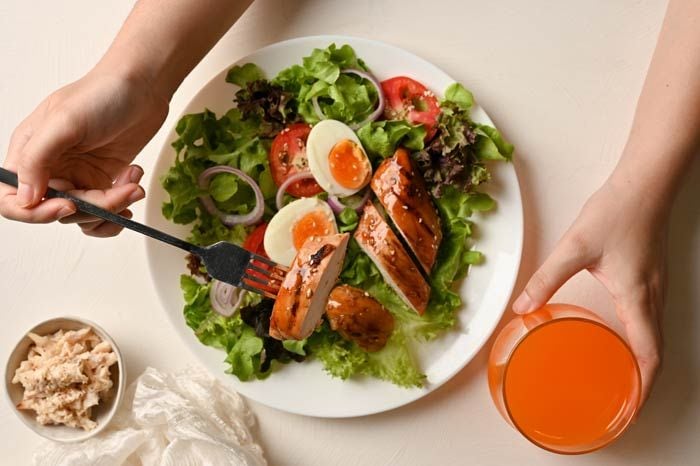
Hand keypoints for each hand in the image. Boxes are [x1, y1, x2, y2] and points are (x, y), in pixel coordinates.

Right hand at [0, 69, 167, 235]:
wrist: (143, 88)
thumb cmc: (102, 94)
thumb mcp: (64, 122)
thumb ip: (38, 158)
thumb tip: (26, 197)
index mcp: (29, 152)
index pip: (12, 198)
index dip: (35, 212)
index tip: (69, 205)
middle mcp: (51, 168)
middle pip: (58, 212)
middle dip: (93, 207)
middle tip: (120, 190)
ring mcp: (78, 176)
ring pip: (86, 216)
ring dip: (112, 208)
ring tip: (133, 184)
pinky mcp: (102, 180)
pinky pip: (105, 212)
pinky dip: (121, 207)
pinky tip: (133, 186)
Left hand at [512, 177, 665, 406]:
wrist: (643, 186)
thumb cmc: (616, 214)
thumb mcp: (575, 248)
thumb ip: (547, 278)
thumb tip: (523, 307)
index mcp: (638, 298)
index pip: (649, 356)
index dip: (642, 388)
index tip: (629, 411)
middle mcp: (653, 299)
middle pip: (655, 354)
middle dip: (641, 384)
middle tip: (620, 403)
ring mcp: (655, 289)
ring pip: (654, 338)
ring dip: (641, 364)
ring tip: (618, 380)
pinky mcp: (650, 279)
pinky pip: (650, 322)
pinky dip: (640, 342)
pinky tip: (618, 340)